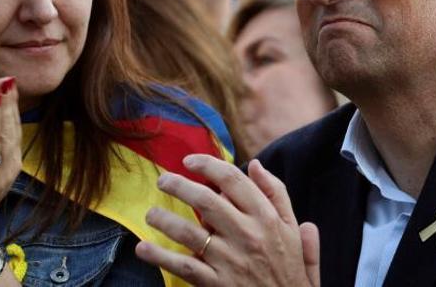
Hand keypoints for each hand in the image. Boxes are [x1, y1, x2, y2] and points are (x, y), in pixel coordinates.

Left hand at [136, 156, 320, 286]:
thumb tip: (254, 165)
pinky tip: (143, 248)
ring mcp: (229, 259)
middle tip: (163, 180)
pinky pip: (183, 266)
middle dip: (179, 185)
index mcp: (266, 217)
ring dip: (164, 219)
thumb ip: (276, 194)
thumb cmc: (289, 266)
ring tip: (152, 213)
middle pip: (206, 201)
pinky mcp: (216, 283)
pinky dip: (160, 257)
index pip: (233, 180)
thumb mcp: (292, 226)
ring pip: (190, 232)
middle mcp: (247, 234)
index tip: (189, 161)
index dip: (207, 165)